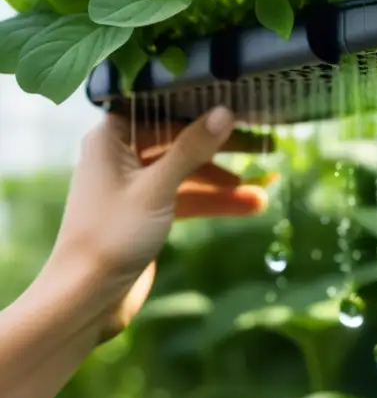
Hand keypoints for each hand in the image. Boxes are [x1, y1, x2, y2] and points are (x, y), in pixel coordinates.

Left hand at [50, 107, 270, 340]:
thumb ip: (192, 149)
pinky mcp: (148, 212)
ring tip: (263, 194)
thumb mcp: (158, 188)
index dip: (198, 105)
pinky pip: (186, 198)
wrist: (88, 294)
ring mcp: (136, 186)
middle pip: (180, 141)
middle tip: (266, 146)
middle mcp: (121, 155)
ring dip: (224, 184)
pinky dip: (213, 202)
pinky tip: (248, 207)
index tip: (237, 103)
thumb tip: (225, 112)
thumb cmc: (112, 234)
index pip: (160, 108)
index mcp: (111, 138)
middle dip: (222, 148)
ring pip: (188, 173)